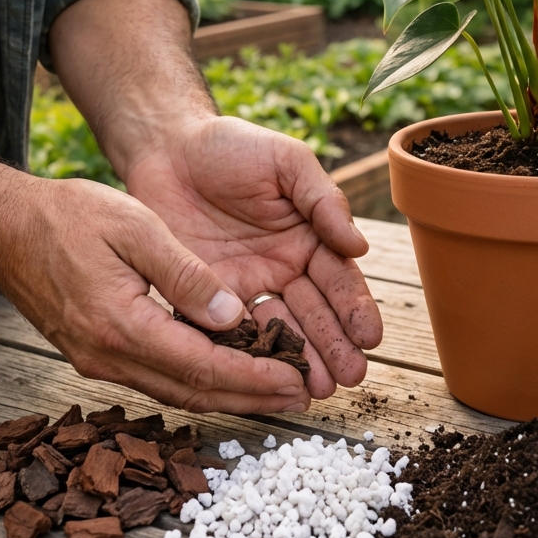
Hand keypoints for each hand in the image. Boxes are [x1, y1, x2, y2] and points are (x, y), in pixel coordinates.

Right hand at [0, 173, 311, 413]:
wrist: (2, 228)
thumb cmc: (68, 217)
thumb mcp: (135, 228)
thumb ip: (186, 274)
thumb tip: (234, 315)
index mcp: (122, 325)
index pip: (204, 367)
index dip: (255, 378)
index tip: (297, 380)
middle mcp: (108, 357)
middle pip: (194, 393)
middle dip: (252, 398)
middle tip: (301, 399)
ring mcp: (98, 361)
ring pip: (176, 393)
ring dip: (228, 396)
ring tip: (274, 392)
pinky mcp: (94, 354)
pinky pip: (156, 379)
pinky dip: (197, 382)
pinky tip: (225, 373)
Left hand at [124, 115, 383, 399]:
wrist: (167, 147)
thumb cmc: (232, 146)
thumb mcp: (287, 162)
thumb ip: (323, 201)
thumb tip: (359, 246)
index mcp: (309, 239)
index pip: (338, 280)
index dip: (354, 309)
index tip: (370, 338)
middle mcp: (282, 270)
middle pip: (313, 314)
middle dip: (333, 347)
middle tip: (349, 378)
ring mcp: (244, 286)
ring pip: (276, 330)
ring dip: (298, 362)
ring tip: (315, 390)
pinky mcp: (203, 297)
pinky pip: (226, 330)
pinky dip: (244, 356)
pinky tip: (259, 379)